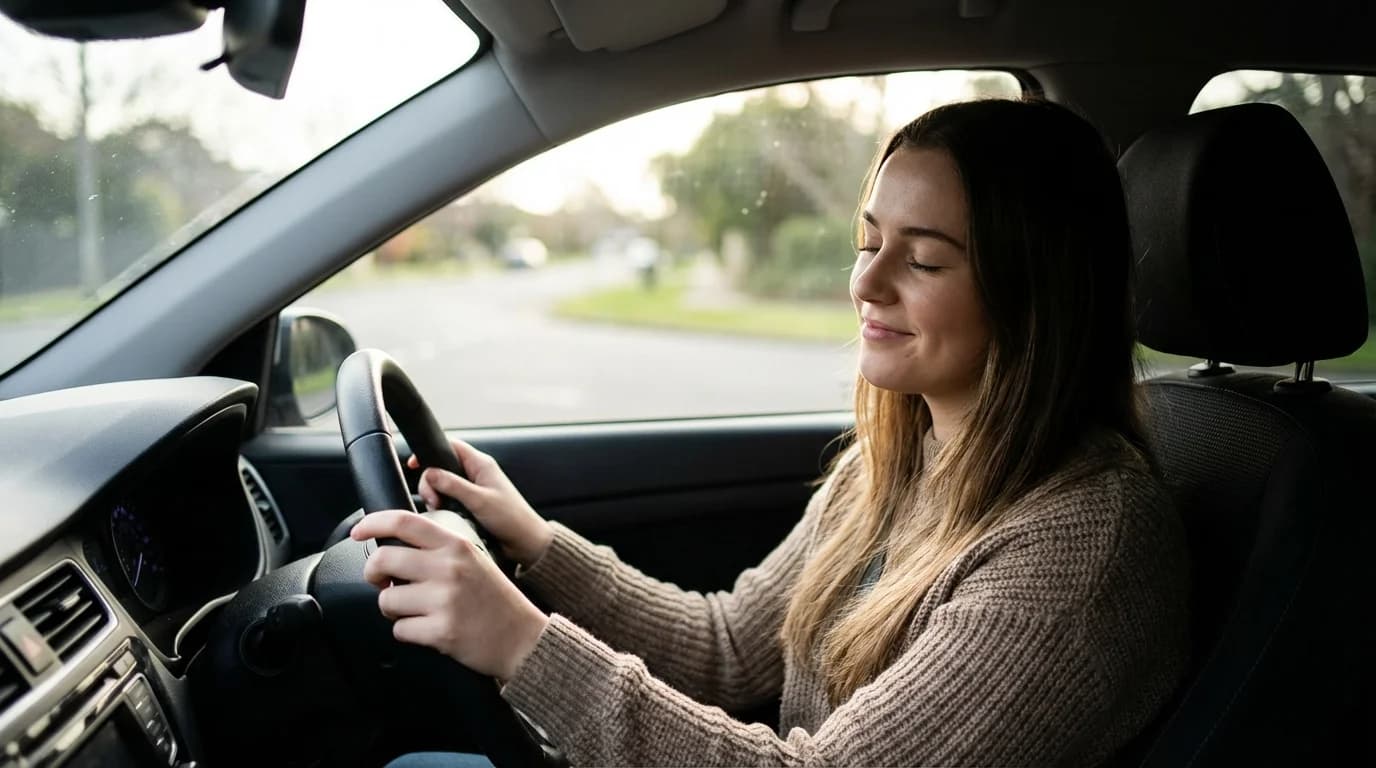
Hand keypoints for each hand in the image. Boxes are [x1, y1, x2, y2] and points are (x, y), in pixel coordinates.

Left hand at [350, 510, 548, 680]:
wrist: (522, 638)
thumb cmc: (494, 599)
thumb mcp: (473, 559)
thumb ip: (438, 550)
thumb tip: (392, 549)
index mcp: (456, 545)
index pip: (404, 522)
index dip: (373, 522)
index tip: (358, 531)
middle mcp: (449, 568)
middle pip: (383, 559)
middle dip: (373, 574)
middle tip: (382, 582)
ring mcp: (444, 600)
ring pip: (386, 600)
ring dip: (394, 609)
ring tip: (417, 611)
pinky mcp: (441, 631)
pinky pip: (399, 630)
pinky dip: (408, 633)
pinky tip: (428, 630)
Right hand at [408, 439, 554, 565]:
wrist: (525, 542)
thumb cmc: (512, 519)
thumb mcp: (479, 500)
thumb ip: (453, 485)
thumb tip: (430, 473)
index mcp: (481, 464)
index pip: (450, 446)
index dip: (431, 451)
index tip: (415, 464)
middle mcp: (475, 474)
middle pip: (441, 467)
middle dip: (431, 483)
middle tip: (434, 501)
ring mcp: (472, 489)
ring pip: (442, 485)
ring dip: (436, 497)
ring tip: (440, 510)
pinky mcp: (470, 504)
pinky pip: (448, 500)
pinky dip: (443, 507)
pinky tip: (445, 517)